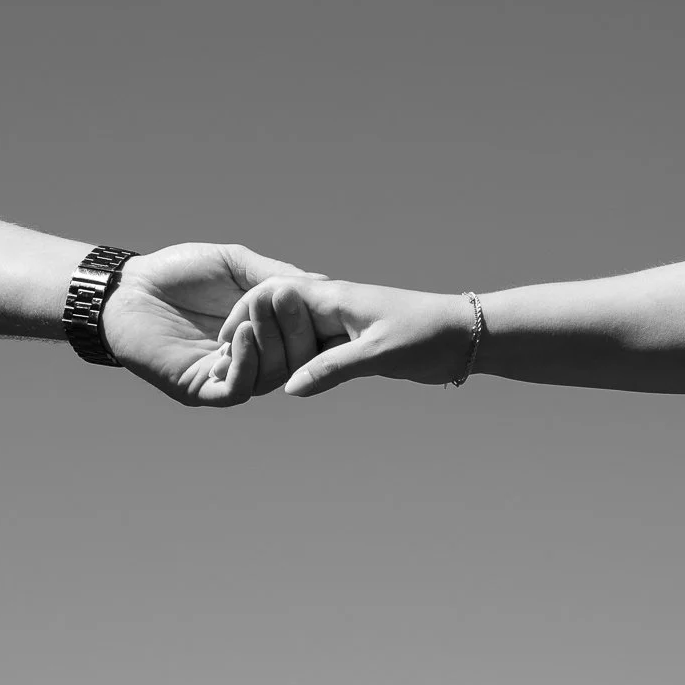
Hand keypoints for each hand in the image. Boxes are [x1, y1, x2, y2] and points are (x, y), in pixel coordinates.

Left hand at [100, 243, 324, 405]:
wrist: (126, 287)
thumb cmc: (179, 272)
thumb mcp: (235, 265)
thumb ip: (274, 276)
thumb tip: (322, 284)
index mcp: (263, 336)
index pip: (304, 340)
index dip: (314, 321)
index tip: (318, 295)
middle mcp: (251, 362)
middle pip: (295, 362)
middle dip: (294, 330)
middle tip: (288, 299)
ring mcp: (226, 379)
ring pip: (271, 377)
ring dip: (270, 342)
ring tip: (262, 307)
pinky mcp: (201, 391)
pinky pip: (238, 389)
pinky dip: (246, 362)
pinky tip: (242, 331)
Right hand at [217, 277, 474, 394]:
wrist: (467, 335)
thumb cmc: (427, 335)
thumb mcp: (378, 355)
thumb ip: (333, 368)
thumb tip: (288, 388)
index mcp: (332, 297)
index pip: (271, 296)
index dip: (243, 317)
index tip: (223, 345)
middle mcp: (332, 308)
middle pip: (276, 318)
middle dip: (249, 339)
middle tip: (218, 367)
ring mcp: (342, 327)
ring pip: (294, 340)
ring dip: (271, 356)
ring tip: (241, 379)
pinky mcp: (354, 346)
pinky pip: (315, 356)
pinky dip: (297, 368)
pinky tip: (282, 387)